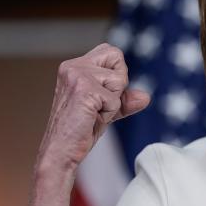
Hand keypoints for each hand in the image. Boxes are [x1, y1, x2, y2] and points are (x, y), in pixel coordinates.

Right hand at [23, 44, 148, 205]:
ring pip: (119, 80)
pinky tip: (91, 119)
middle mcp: (72, 66)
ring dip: (113, 103)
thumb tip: (145, 96)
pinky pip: (116, 99)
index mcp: (73, 66)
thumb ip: (124, 100)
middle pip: (117, 56)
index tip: (102, 95)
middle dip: (118, 83)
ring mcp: (77, 76)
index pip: (111, 52)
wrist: (60, 153)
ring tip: (93, 114)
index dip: (116, 73)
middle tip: (99, 105)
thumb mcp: (105, 110)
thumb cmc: (79, 131)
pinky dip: (110, 113)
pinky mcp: (84, 90)